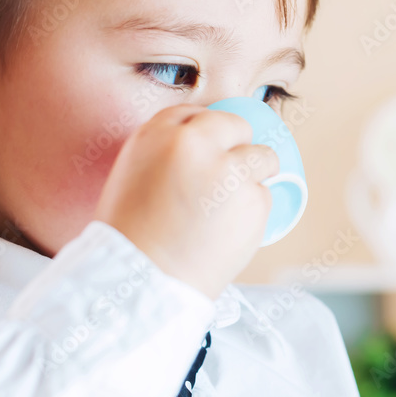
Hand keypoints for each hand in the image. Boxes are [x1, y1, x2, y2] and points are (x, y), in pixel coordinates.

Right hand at [94, 103, 278, 298]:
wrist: (143, 281)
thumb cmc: (130, 236)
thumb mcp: (132, 176)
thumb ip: (165, 152)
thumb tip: (204, 143)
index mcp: (155, 134)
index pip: (194, 114)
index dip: (205, 133)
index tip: (210, 149)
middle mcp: (194, 143)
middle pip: (235, 125)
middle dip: (237, 146)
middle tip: (227, 176)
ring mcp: (228, 170)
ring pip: (263, 156)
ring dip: (255, 175)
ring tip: (230, 206)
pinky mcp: (253, 199)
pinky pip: (265, 196)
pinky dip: (253, 212)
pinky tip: (227, 231)